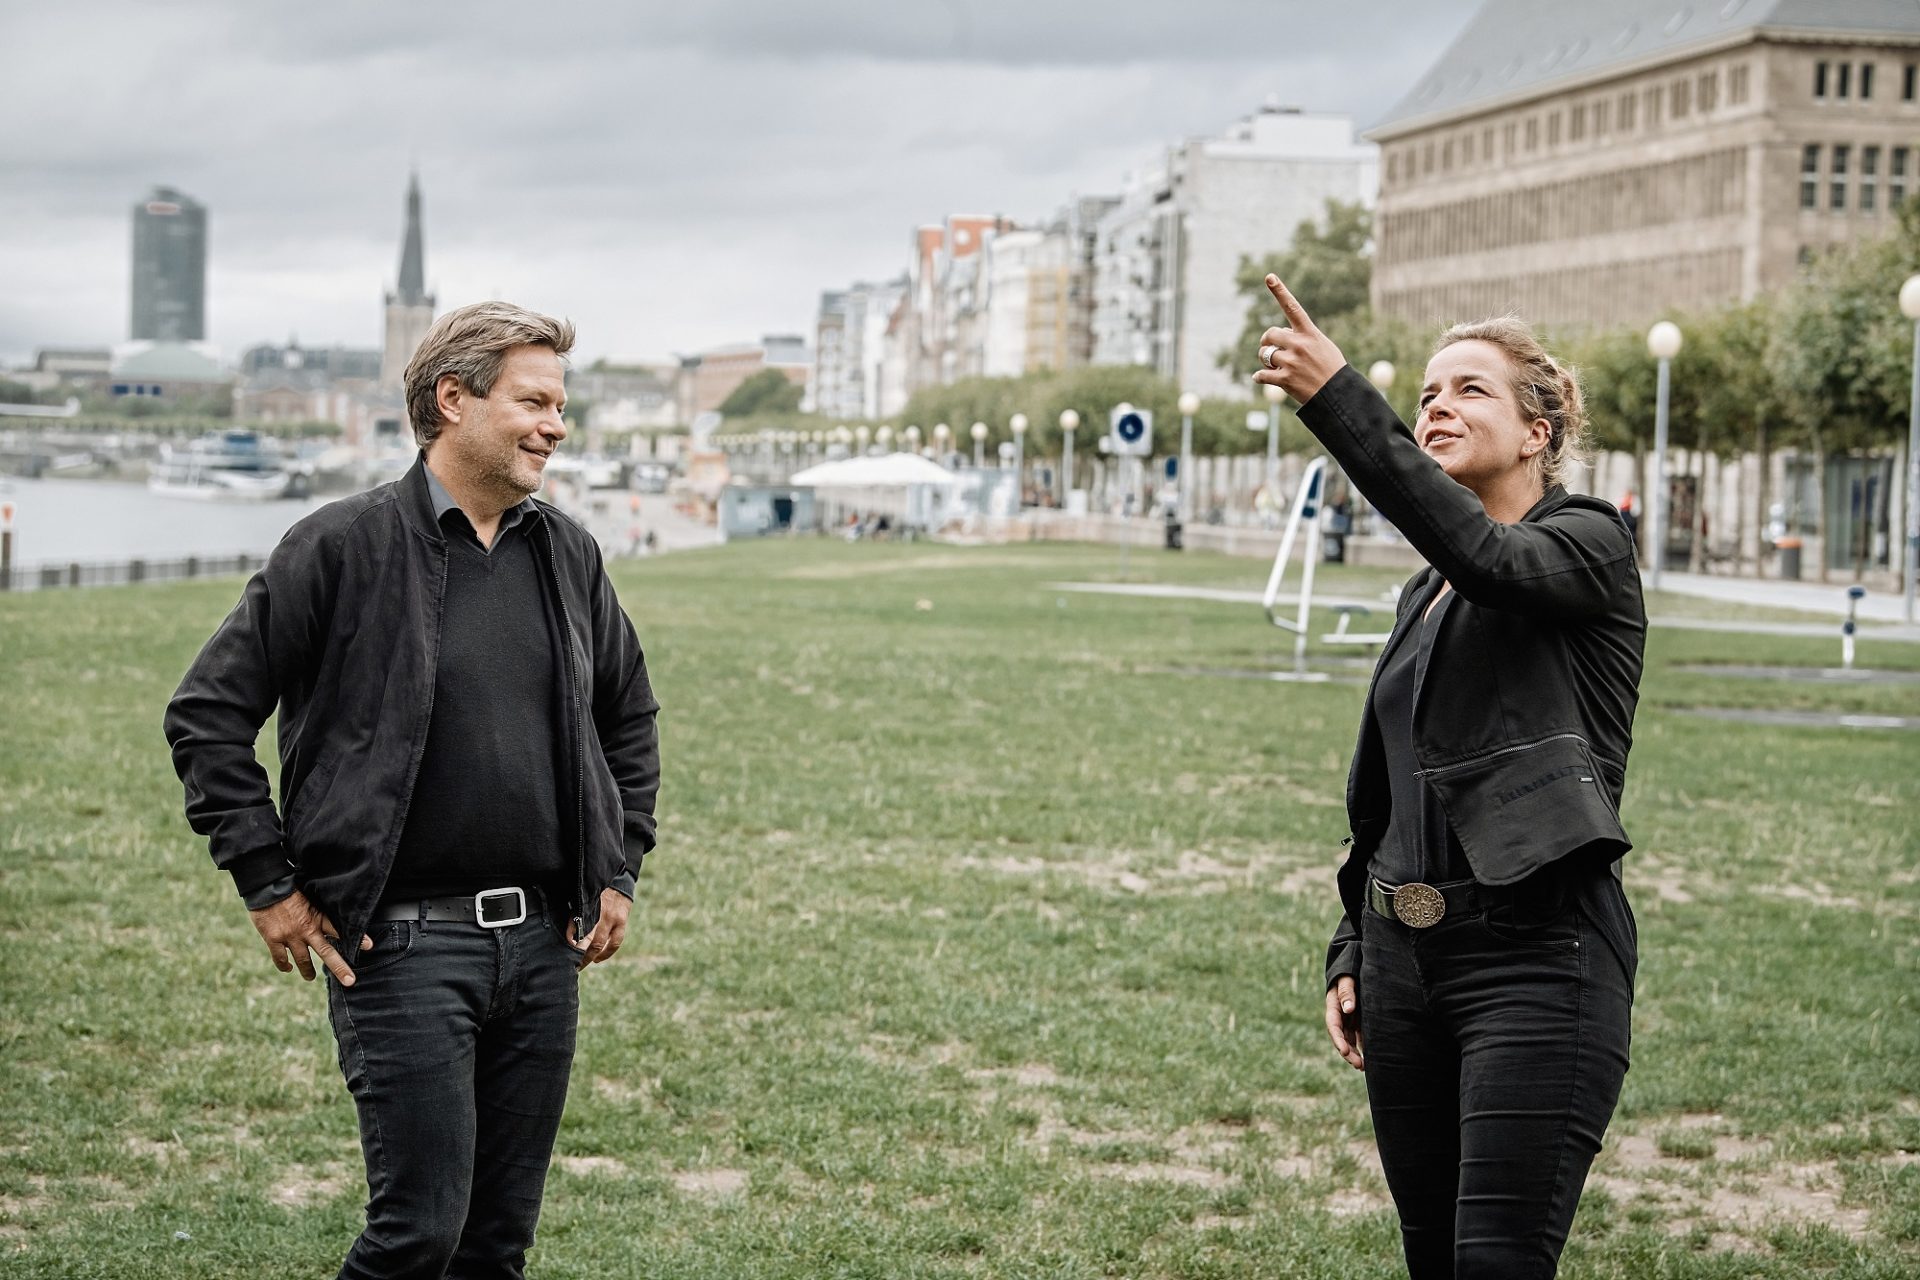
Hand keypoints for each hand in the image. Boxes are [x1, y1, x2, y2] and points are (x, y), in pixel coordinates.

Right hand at [249, 890, 369, 985]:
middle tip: (350, 981)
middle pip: (326, 952)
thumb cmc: (291, 890)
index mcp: (317, 917)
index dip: (356, 937)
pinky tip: (289, 969)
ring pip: (303, 960)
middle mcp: (306, 929)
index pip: (340, 929)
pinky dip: (285, 966)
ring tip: (311, 978)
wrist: (267, 887)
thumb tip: (330, 921)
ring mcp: (290, 936)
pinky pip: (281, 959)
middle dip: (339, 967)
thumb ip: (319, 912)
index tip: (369, 946)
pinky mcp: (273, 939)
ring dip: (308, 971)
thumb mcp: (311, 899)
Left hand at [567, 887, 630, 966]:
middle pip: (585, 939)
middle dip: (578, 954)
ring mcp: (611, 918)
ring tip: (582, 964)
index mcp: (585, 906)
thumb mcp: (583, 898)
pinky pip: (614, 942)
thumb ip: (574, 914)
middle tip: (570, 964)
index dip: (569, 939)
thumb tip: (567, 935)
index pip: (574, 925)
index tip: (562, 952)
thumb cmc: (596, 892)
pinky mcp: (621, 922)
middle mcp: (597, 913)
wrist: (619, 880)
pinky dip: (606, 953)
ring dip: (590, 957)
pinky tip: (598, 959)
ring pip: (599, 943)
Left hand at [1252, 276, 1347, 403]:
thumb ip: (1301, 337)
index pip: (1292, 308)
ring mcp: (1292, 362)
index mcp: (1309, 333)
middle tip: (1268, 348)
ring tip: (1271, 365)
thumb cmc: (1330, 368)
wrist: (1337, 394)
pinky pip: (1262, 375)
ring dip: (1264, 360)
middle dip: (1266, 341)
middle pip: (1270, 334)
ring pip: (1264, 355)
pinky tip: (1259, 378)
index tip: (1269, 277)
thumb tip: (1277, 337)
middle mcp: (1299, 345)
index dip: (1280, 292)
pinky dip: (1259, 377)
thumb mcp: (1322, 345)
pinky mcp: (1285, 380)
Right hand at [1324, 976, 1363, 1069]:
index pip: (1333, 1026)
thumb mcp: (1347, 979)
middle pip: (1341, 1038)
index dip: (1338, 1041)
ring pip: (1349, 1040)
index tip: (1346, 1052)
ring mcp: (1349, 1018)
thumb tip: (1348, 1009)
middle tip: (1359, 1065)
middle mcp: (1340, 1015)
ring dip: (1355, 1054)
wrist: (1357, 965)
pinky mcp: (1359, 1020)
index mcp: (1333, 1005)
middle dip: (1348, 1053)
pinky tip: (1371, 1057)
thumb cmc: (1351, 970)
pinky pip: (1359, 1036)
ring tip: (1363, 1067)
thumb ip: (1347, 992)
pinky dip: (1363, 1047)